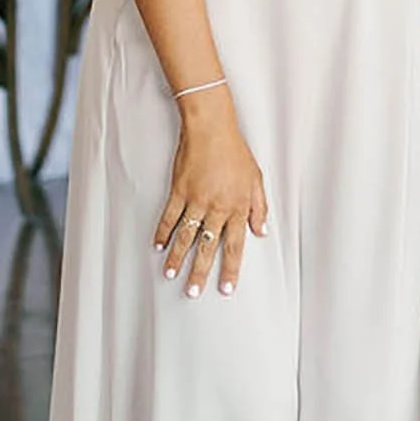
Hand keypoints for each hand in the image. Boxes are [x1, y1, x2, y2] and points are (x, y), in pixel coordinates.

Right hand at [154, 94, 267, 298]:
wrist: (212, 128)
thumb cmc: (235, 152)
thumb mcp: (256, 179)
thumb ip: (259, 207)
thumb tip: (262, 231)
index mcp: (237, 207)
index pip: (235, 245)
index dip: (230, 269)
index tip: (226, 288)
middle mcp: (217, 207)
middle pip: (208, 246)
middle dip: (200, 272)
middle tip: (193, 292)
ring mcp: (196, 199)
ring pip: (186, 236)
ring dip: (177, 257)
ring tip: (170, 275)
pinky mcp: (179, 190)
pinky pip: (169, 216)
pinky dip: (162, 232)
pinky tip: (157, 246)